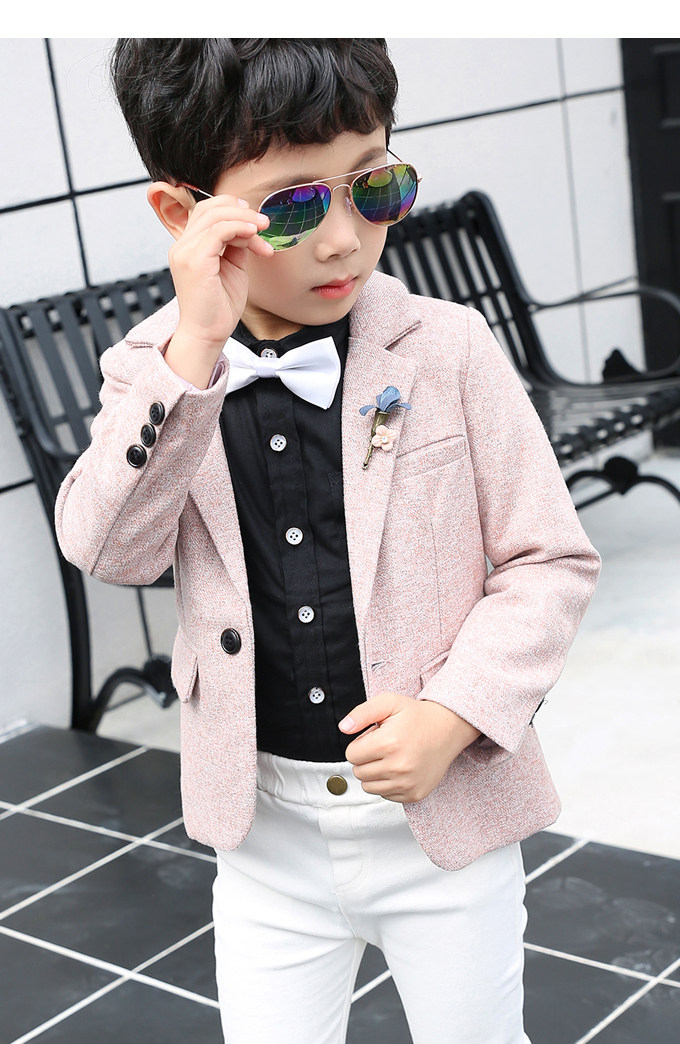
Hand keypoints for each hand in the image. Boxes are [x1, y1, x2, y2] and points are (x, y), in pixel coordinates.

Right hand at [155, 185, 273, 353]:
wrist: (208, 334)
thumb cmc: (219, 307)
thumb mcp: (232, 267)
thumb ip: (236, 245)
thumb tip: (249, 228)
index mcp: (188, 247)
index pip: (206, 212)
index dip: (232, 208)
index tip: (255, 220)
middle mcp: (182, 247)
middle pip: (209, 209)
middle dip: (241, 211)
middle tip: (264, 222)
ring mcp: (185, 253)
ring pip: (214, 217)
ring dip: (244, 219)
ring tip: (263, 229)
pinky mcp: (195, 262)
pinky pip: (218, 232)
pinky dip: (239, 228)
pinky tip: (255, 235)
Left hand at [339, 692, 480, 802]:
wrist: (448, 729)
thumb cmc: (417, 716)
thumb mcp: (388, 703)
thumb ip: (362, 713)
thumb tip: (343, 727)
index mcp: (389, 743)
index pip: (351, 755)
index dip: (360, 744)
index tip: (374, 737)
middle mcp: (399, 766)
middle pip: (358, 772)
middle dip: (365, 758)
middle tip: (383, 746)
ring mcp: (407, 783)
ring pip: (368, 787)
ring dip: (374, 773)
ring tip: (391, 757)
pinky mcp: (414, 794)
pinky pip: (385, 795)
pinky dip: (387, 783)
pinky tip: (400, 768)